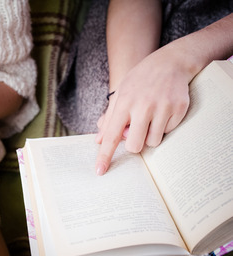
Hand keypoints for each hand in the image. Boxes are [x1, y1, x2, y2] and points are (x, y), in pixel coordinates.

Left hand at [95, 49, 191, 174]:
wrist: (170, 62)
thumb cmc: (140, 80)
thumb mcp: (121, 93)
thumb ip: (110, 117)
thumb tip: (99, 140)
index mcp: (124, 103)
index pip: (111, 135)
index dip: (105, 155)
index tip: (100, 171)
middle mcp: (143, 106)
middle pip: (134, 146)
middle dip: (134, 144)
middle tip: (136, 131)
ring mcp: (162, 108)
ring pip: (153, 142)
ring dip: (150, 136)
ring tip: (151, 117)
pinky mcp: (179, 109)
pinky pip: (169, 132)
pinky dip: (165, 127)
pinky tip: (164, 111)